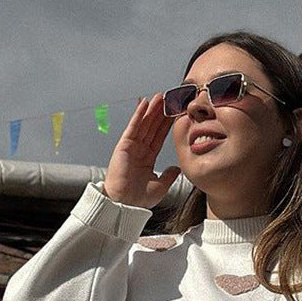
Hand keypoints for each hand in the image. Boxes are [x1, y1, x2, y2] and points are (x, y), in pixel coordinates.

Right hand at [103, 92, 180, 208]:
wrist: (125, 204)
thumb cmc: (139, 198)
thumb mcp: (161, 186)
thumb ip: (169, 175)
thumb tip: (178, 168)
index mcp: (147, 158)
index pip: (159, 137)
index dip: (166, 125)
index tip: (175, 114)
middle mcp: (139, 150)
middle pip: (152, 127)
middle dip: (160, 113)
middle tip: (169, 99)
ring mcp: (131, 147)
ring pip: (144, 124)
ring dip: (151, 110)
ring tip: (160, 96)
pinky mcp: (124, 146)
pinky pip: (133, 127)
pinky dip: (138, 114)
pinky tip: (144, 103)